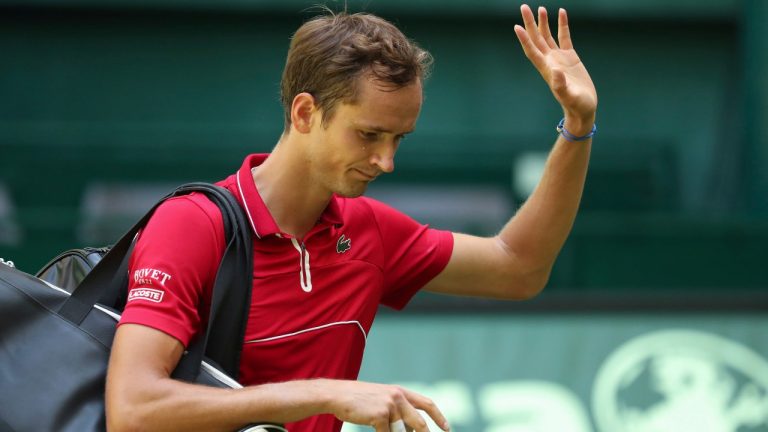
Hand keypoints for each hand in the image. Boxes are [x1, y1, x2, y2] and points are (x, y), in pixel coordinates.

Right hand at [322, 380, 449, 431]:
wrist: (338, 395)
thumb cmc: (359, 400)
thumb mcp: (382, 399)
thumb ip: (398, 410)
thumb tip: (411, 429)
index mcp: (400, 392)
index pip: (426, 404)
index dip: (439, 417)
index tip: (447, 428)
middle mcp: (398, 396)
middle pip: (420, 424)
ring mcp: (390, 406)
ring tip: (384, 427)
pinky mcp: (380, 415)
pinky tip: (375, 428)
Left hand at [514, 5, 596, 134]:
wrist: (583, 108)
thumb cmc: (576, 105)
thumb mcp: (569, 97)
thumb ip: (560, 86)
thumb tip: (555, 72)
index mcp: (547, 69)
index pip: (532, 51)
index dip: (524, 39)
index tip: (516, 26)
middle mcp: (550, 61)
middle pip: (536, 39)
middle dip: (530, 23)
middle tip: (524, 7)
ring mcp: (559, 58)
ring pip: (547, 36)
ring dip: (543, 23)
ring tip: (540, 8)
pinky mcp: (570, 57)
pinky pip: (564, 37)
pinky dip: (562, 25)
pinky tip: (561, 13)